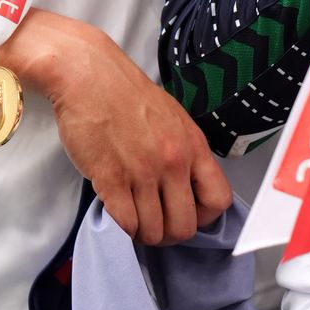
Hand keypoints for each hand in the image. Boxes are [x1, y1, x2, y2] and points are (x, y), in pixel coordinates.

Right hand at [13, 10, 231, 244]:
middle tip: (155, 223)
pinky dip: (121, 227)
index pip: (219, 200)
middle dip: (170, 233)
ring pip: (154, 232)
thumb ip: (185, 152)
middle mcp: (173, 162)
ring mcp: (142, 172)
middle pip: (185, 226)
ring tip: (133, 216)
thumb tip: (189, 188)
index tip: (187, 213)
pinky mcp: (110, 179)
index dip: (204, 216)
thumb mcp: (174, 119)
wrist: (90, 76)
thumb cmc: (128, 96)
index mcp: (193, 145)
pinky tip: (117, 211)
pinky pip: (125, 224)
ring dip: (143, 232)